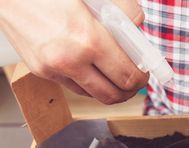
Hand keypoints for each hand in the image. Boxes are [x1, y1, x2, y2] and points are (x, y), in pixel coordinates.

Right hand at [0, 0, 147, 103]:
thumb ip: (123, 9)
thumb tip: (138, 24)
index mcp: (87, 39)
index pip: (127, 75)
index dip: (141, 78)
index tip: (145, 73)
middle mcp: (69, 60)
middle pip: (113, 95)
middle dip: (129, 90)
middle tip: (135, 79)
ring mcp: (52, 69)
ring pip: (93, 95)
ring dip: (110, 90)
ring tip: (116, 76)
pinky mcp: (40, 71)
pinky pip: (74, 87)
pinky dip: (89, 83)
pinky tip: (93, 70)